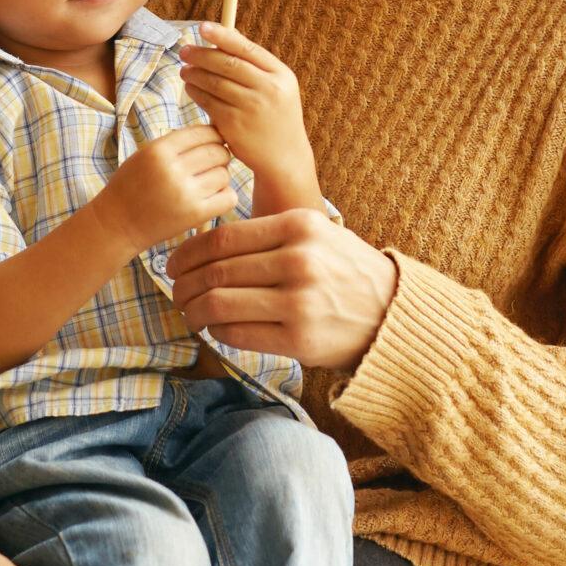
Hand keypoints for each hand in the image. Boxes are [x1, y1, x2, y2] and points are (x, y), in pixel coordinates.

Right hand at [92, 124, 237, 254]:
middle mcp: (172, 169)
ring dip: (220, 177)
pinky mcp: (195, 215)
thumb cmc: (133, 186)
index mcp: (159, 150)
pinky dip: (225, 196)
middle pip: (218, 151)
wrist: (117, 224)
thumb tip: (217, 132)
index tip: (211, 145)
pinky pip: (229, 197)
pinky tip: (212, 198)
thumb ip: (177, 143)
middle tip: (209, 166)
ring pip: (225, 174)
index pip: (204, 132)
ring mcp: (184, 193)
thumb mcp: (146, 155)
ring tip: (206, 183)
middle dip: (219, 156)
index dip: (214, 137)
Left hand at [166, 209, 398, 369]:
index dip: (186, 253)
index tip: (173, 264)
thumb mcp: (318, 234)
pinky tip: (217, 330)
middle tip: (175, 292)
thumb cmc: (346, 271)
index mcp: (298, 226)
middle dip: (183, 285)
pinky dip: (217, 332)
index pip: (222, 238)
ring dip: (194, 311)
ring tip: (190, 314)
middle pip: (215, 272)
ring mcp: (299, 302)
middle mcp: (298, 260)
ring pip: (219, 304)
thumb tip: (208, 245)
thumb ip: (271, 233)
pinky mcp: (299, 339)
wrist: (392, 312)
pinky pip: (238, 334)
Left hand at [178, 24, 319, 210]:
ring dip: (195, 73)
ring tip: (185, 69)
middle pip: (227, 63)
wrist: (284, 157)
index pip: (247, 48)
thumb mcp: (278, 88)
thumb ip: (255, 66)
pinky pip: (209, 102)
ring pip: (215, 82)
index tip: (203, 27)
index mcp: (281, 75)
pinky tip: (190, 87)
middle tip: (185, 50)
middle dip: (202, 54)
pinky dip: (196, 92)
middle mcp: (269, 90)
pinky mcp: (235, 125)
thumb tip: (222, 39)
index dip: (222, 35)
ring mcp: (252, 108)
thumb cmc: (275, 116)